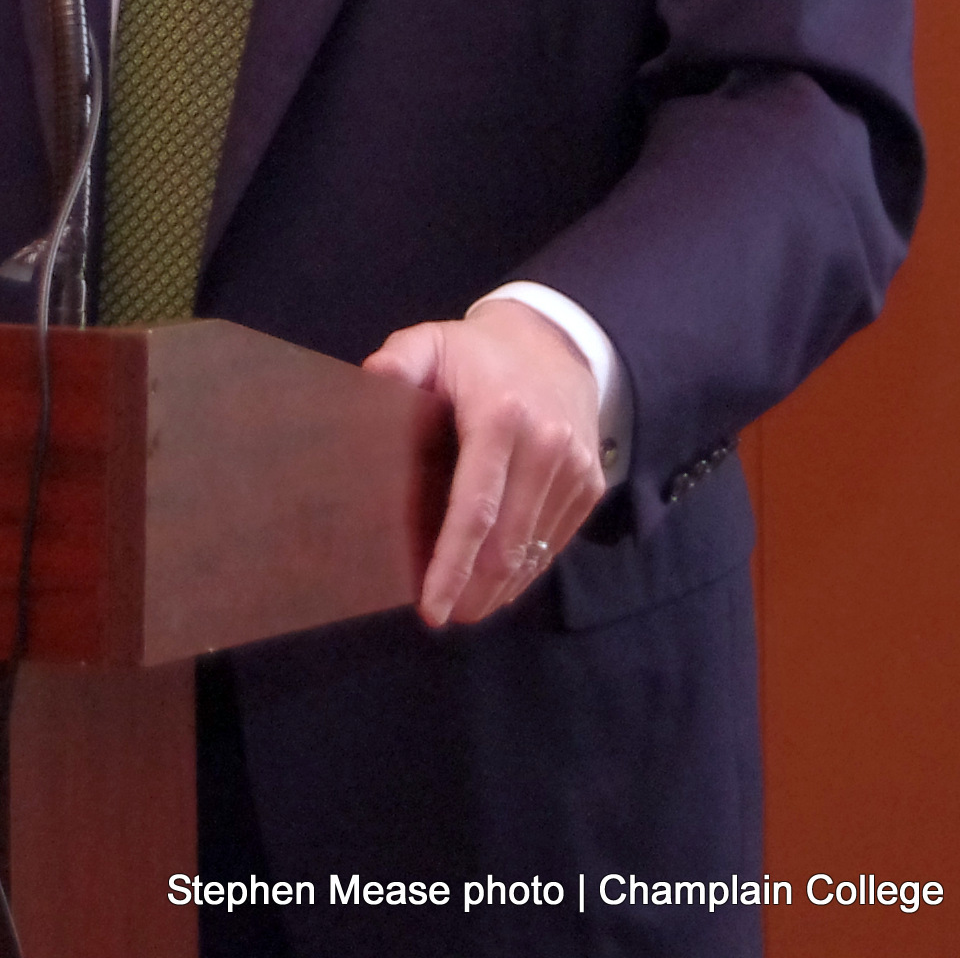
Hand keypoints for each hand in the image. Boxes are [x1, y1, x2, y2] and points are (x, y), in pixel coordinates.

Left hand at [364, 299, 603, 627]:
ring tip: (466, 606)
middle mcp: (546, 446)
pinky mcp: (590, 485)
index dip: (452, 564)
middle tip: (443, 616)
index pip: (476, 507)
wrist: (555, 342)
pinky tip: (498, 580)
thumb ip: (397, 362)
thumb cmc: (477, 354)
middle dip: (473, 590)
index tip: (431, 607)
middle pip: (508, 544)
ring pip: (534, 551)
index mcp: (500, 415)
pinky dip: (526, 567)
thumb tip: (369, 385)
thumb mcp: (430, 342)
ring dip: (499, 587)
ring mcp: (575, 469)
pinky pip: (555, 542)